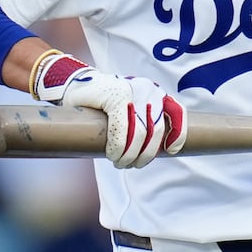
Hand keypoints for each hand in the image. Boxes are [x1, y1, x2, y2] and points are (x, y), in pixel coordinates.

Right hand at [33, 52, 186, 168]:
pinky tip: (111, 154)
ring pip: (139, 134)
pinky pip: (122, 130)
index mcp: (154, 92)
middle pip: (156, 131)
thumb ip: (145, 121)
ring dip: (129, 155)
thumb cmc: (102, 104)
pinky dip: (118, 147)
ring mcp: (132, 91)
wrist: (73, 85)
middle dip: (146, 154)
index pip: (176, 112)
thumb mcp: (129, 109)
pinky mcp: (116, 96)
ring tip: (119, 162)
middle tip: (131, 165)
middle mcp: (147, 89)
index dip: (177, 134)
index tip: (171, 151)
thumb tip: (160, 149)